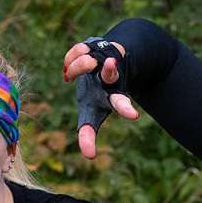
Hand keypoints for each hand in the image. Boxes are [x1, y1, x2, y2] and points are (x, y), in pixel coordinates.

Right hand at [63, 39, 138, 158]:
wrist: (104, 60)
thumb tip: (90, 156)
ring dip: (77, 66)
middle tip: (110, 63)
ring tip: (68, 76)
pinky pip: (79, 50)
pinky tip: (67, 68)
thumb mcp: (91, 113)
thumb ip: (89, 134)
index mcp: (113, 96)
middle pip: (111, 74)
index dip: (125, 108)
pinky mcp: (94, 46)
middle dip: (109, 71)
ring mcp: (102, 60)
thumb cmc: (95, 94)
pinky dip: (69, 60)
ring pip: (89, 60)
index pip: (119, 103)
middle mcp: (110, 78)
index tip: (134, 115)